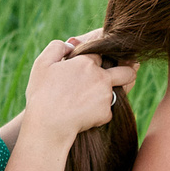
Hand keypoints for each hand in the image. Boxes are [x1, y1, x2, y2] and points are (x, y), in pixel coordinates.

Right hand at [19, 38, 136, 142]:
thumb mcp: (42, 63)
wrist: (48, 125)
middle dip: (128, 71)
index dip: (98, 59)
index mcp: (87, 63)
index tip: (96, 63)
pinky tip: (85, 113)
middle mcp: (101, 77)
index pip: (102, 54)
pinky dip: (99, 111)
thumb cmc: (42, 93)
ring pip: (117, 91)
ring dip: (108, 93)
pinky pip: (107, 110)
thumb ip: (57, 47)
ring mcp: (106, 96)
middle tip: (120, 75)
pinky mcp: (106, 114)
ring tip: (90, 99)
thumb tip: (71, 45)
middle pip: (126, 71)